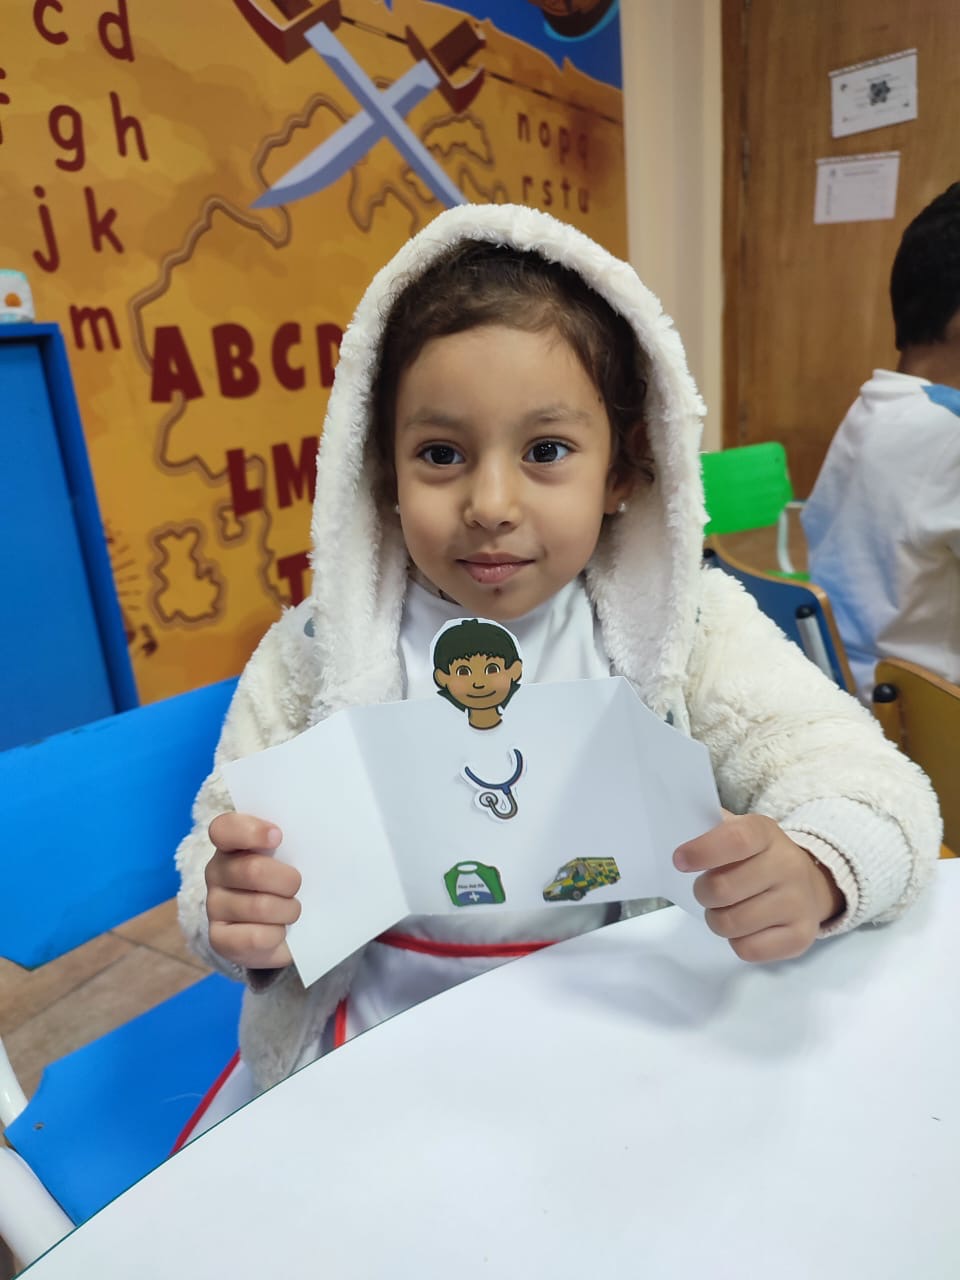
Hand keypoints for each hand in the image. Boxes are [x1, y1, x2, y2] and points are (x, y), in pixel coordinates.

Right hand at [205, 813, 300, 969]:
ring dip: (288, 910)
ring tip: (291, 910)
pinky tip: (278, 931)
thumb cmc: (286, 883)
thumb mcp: (290, 858)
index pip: (224, 829)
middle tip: (296, 886)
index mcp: (232, 844)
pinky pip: (256, 937)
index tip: (278, 836)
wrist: (279, 930)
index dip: (250, 831)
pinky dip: (277, 935)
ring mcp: (214, 905)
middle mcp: (217, 871)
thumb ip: (295, 843)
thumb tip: (322, 842)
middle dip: (287, 880)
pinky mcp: (219, 938)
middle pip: (253, 870)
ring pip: (260, 906)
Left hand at [674, 812, 844, 962]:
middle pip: (723, 889)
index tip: (679, 861)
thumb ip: (708, 829)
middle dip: (702, 893)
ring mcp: (799, 903)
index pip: (736, 840)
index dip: (703, 852)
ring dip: (716, 919)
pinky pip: (748, 949)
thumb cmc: (757, 858)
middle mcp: (789, 865)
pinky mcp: (801, 936)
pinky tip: (745, 928)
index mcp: (766, 833)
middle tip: (706, 890)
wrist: (809, 885)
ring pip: (731, 924)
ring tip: (725, 909)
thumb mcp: (737, 831)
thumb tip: (677, 830)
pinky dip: (736, 942)